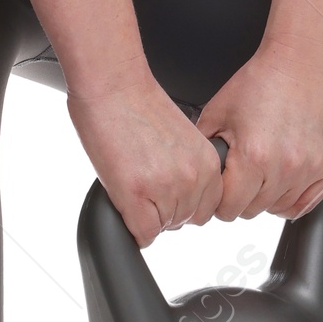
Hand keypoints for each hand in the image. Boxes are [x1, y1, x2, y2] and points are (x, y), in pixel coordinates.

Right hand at [64, 74, 225, 249]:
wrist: (113, 87)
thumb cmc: (139, 105)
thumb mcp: (183, 140)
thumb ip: (190, 169)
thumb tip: (183, 195)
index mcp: (208, 163)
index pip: (206, 207)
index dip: (182, 200)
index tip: (165, 185)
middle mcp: (194, 178)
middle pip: (184, 220)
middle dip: (164, 208)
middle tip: (144, 180)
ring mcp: (166, 189)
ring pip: (163, 227)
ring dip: (146, 213)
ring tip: (133, 180)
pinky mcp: (137, 196)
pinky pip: (143, 234)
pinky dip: (131, 226)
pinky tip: (124, 198)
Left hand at [198, 40, 322, 222]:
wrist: (300, 60)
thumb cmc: (261, 81)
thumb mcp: (216, 112)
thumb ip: (203, 151)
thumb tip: (197, 177)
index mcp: (253, 157)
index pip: (228, 208)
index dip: (219, 200)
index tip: (221, 189)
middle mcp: (285, 167)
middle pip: (253, 211)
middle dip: (241, 197)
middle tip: (240, 175)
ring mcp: (311, 168)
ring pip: (279, 208)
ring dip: (267, 197)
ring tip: (263, 169)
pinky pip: (309, 202)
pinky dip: (292, 197)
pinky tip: (282, 180)